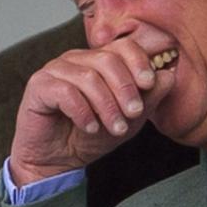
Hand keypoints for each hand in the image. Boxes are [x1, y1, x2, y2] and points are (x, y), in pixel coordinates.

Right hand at [10, 37, 175, 184]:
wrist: (57, 161)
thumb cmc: (90, 136)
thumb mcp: (128, 120)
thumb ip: (148, 98)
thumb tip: (167, 76)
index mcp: (98, 61)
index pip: (122, 46)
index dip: (138, 62)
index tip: (149, 84)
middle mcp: (76, 59)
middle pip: (107, 59)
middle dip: (125, 88)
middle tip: (134, 113)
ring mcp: (55, 70)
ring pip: (88, 76)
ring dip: (107, 105)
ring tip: (115, 127)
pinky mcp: (38, 86)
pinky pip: (65, 91)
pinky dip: (82, 111)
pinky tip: (90, 127)